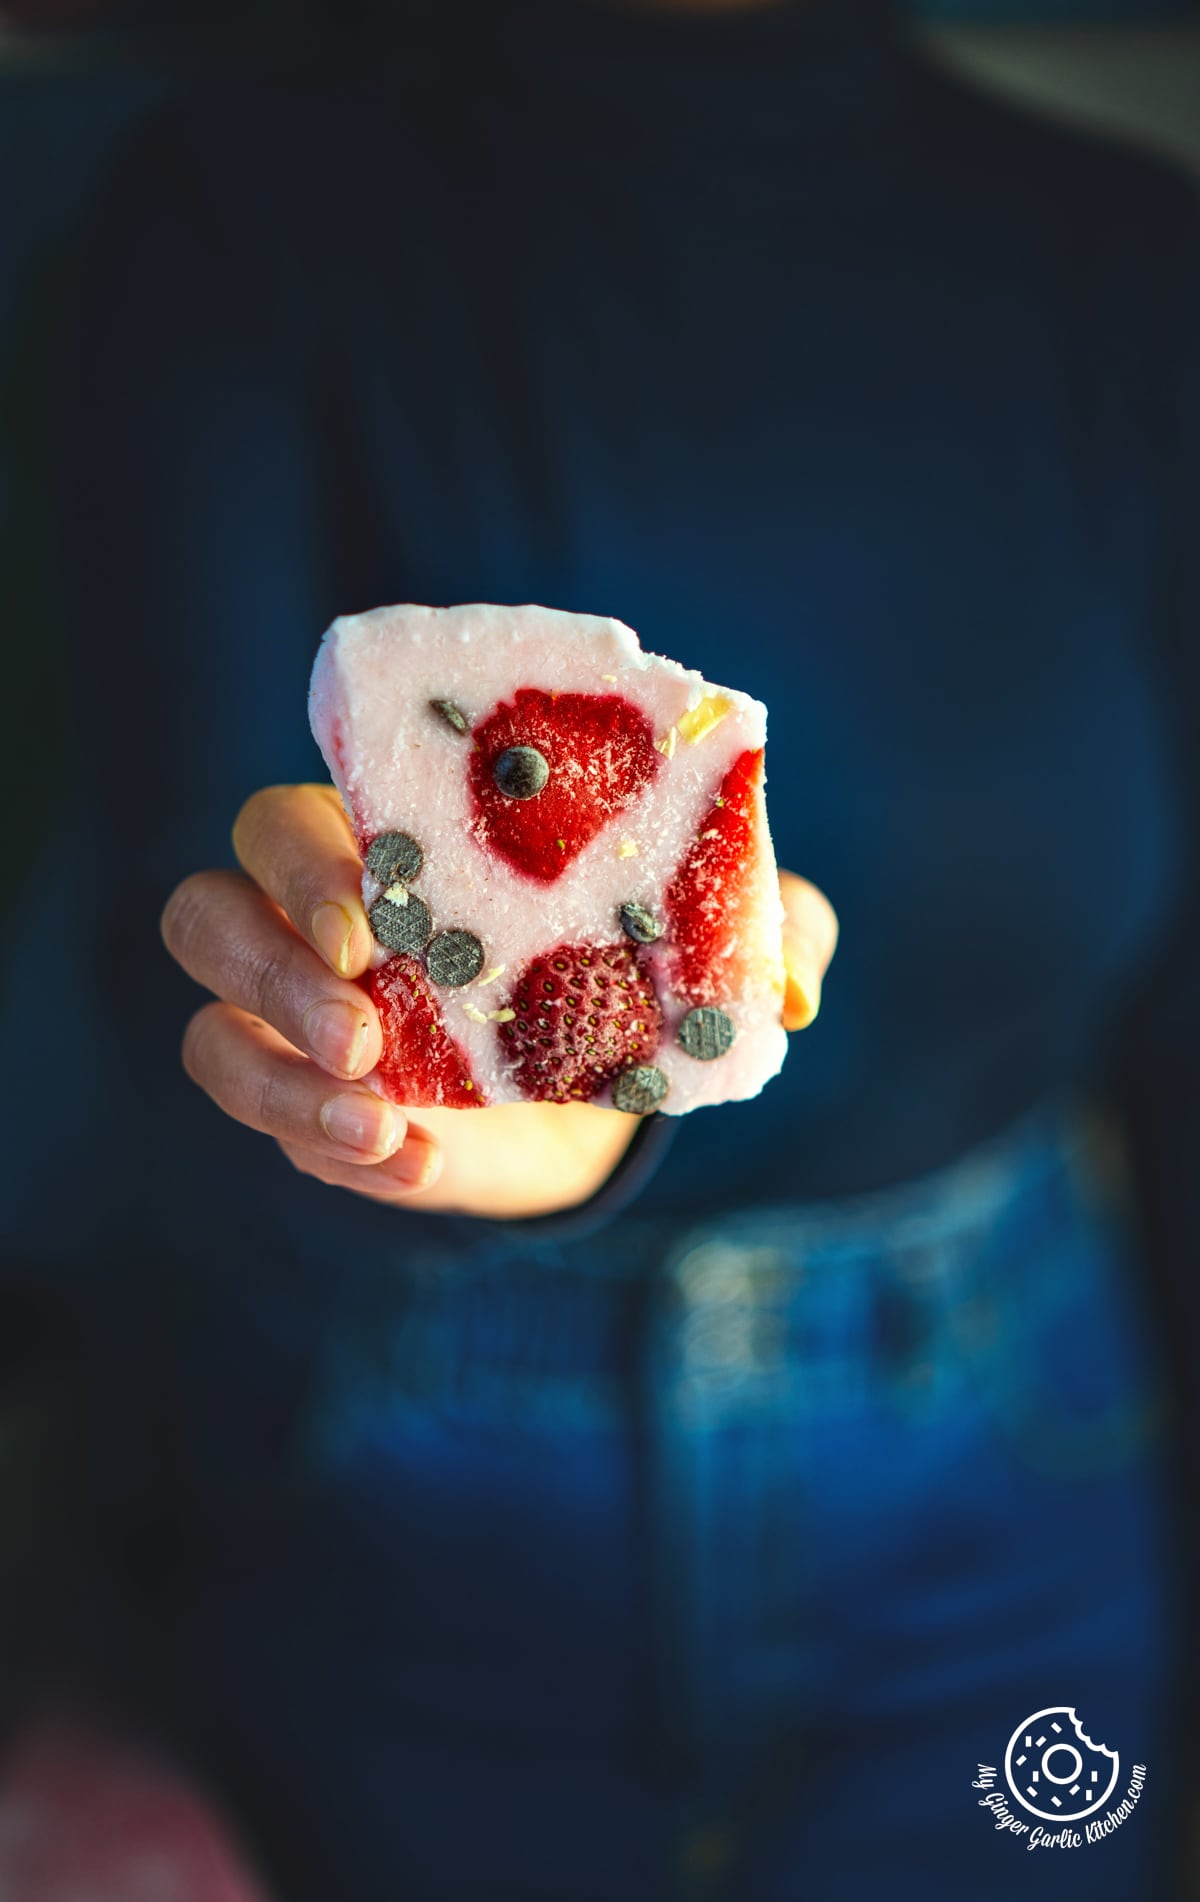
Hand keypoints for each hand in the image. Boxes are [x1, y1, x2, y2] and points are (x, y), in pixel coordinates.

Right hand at [161, 785, 836, 1219]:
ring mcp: (302, 1031)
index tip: (375, 915)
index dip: (303, 861)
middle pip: (206, 913)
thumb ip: (770, 932)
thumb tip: (797, 985)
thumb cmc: (633, 973)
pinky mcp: (317, 1118)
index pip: (285, 821)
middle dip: (272, 966)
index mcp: (389, 849)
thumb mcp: (712, 943)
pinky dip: (333, 1153)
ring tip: (381, 1122)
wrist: (606, 1095)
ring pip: (213, 1035)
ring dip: (279, 1080)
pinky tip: (417, 1163)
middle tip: (366, 1024)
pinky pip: (277, 1132)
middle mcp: (317, 930)